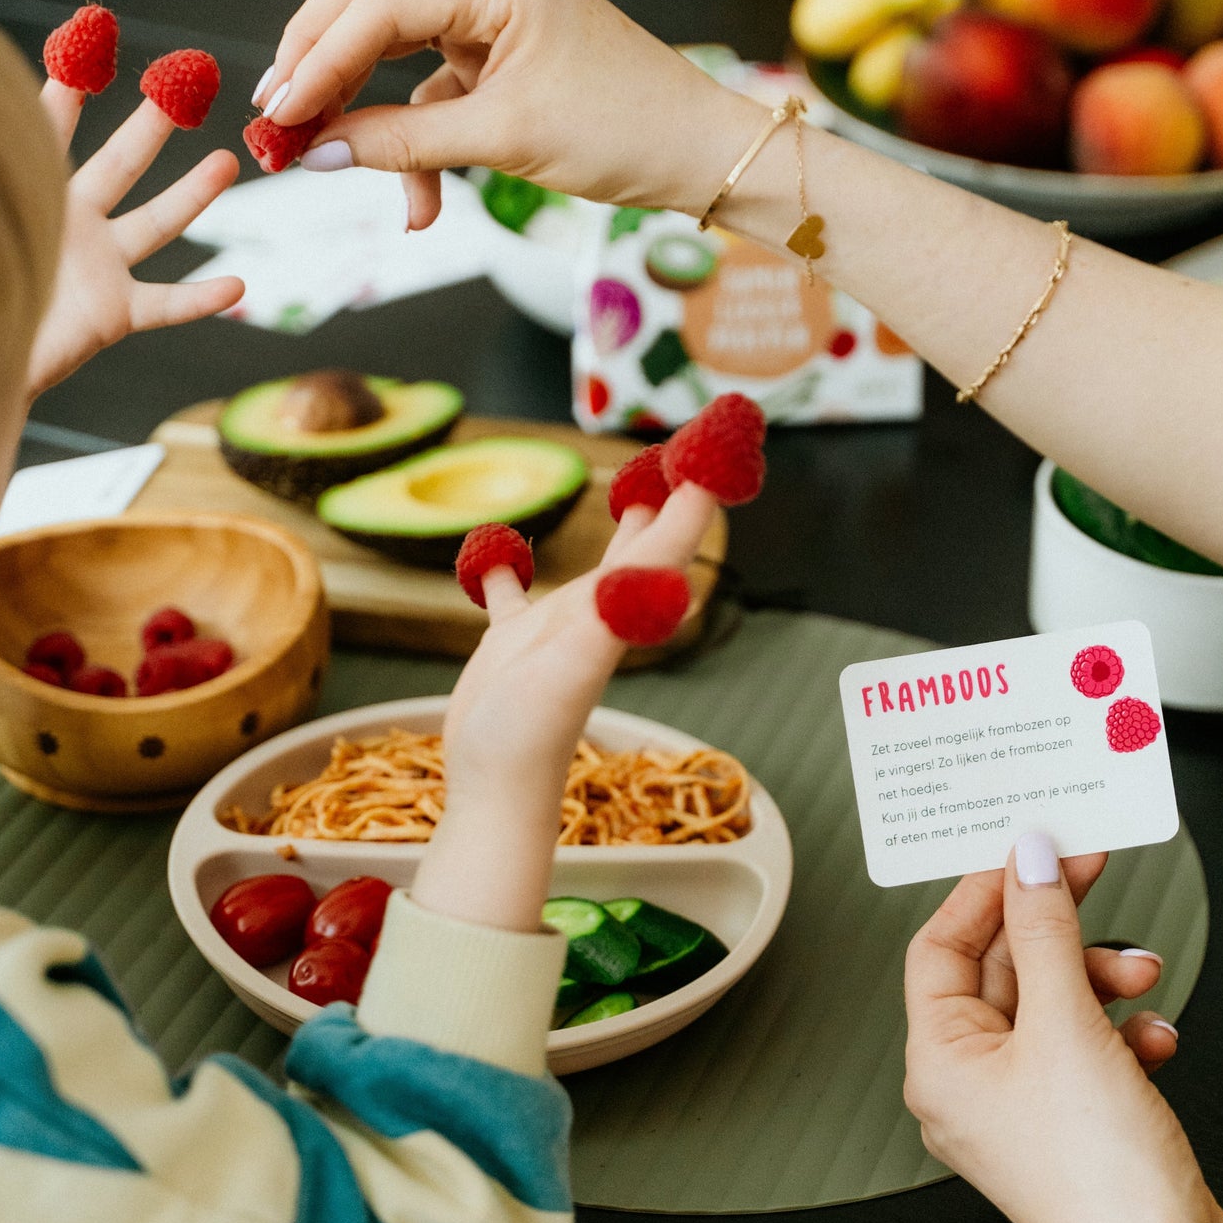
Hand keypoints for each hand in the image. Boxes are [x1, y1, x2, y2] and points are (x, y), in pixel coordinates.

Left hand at [27, 82, 243, 401]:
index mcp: (30, 195)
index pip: (49, 132)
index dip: (68, 89)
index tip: (89, 43)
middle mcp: (72, 225)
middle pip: (119, 164)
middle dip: (150, 124)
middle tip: (180, 83)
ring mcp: (99, 268)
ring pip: (156, 224)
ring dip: (194, 193)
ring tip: (226, 161)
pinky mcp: (114, 313)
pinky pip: (166, 305)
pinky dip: (202, 298)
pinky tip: (237, 286)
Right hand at [256, 0, 758, 230]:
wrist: (698, 155)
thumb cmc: (626, 134)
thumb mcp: (506, 141)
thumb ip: (406, 143)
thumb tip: (321, 150)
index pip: (377, 1)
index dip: (317, 57)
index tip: (279, 113)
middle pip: (373, 1)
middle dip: (324, 62)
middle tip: (283, 119)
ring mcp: (499, 18)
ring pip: (400, 49)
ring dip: (371, 112)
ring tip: (336, 163)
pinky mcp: (506, 59)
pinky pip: (439, 90)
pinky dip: (421, 141)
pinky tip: (419, 201)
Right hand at [409, 482, 716, 931]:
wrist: (496, 795)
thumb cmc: (532, 735)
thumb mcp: (575, 664)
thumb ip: (618, 613)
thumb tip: (666, 568)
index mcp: (623, 601)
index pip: (676, 527)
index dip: (703, 478)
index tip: (726, 427)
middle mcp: (602, 607)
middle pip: (655, 535)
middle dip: (678, 488)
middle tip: (698, 442)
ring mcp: (560, 626)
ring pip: (602, 559)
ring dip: (624, 522)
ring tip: (635, 482)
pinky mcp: (514, 643)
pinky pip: (513, 593)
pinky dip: (507, 566)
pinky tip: (496, 548)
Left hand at [904, 832, 1222, 1222]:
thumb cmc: (1099, 1177)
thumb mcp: (1067, 1024)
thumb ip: (1046, 930)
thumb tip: (1027, 859)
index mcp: (938, 1059)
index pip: (940, 946)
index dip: (982, 892)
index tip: (1024, 853)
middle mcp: (968, 1080)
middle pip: (1002, 968)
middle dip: (1057, 928)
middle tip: (1087, 872)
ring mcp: (1019, 1101)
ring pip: (1051, 1003)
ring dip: (1100, 978)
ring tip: (1142, 973)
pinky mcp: (1068, 1117)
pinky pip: (1085, 1046)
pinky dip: (1120, 1031)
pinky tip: (1153, 1036)